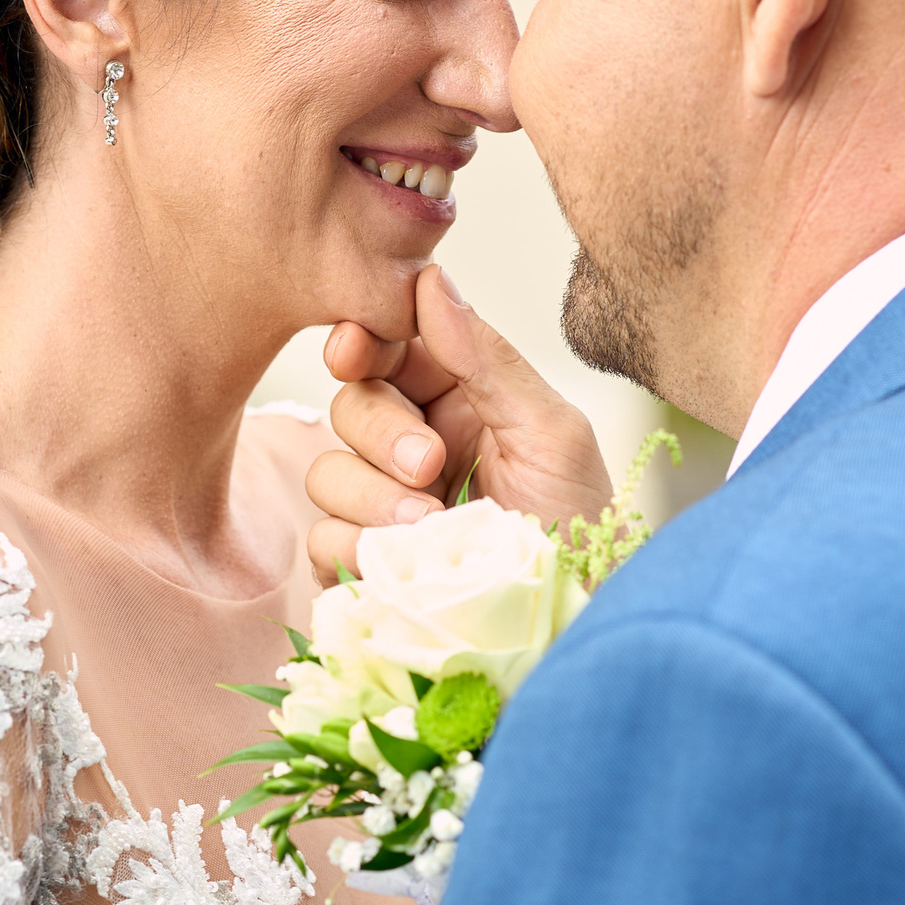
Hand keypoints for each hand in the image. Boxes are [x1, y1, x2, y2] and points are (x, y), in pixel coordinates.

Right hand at [305, 264, 611, 583]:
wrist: (571, 627)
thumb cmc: (581, 531)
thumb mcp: (551, 434)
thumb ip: (486, 358)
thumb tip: (431, 278)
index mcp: (465, 401)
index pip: (392, 349)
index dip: (362, 342)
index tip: (354, 349)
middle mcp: (420, 447)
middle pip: (351, 404)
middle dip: (382, 430)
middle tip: (430, 464)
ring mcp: (389, 508)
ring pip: (329, 470)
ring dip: (373, 495)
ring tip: (431, 526)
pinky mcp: (367, 565)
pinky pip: (322, 536)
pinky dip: (356, 544)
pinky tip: (405, 560)